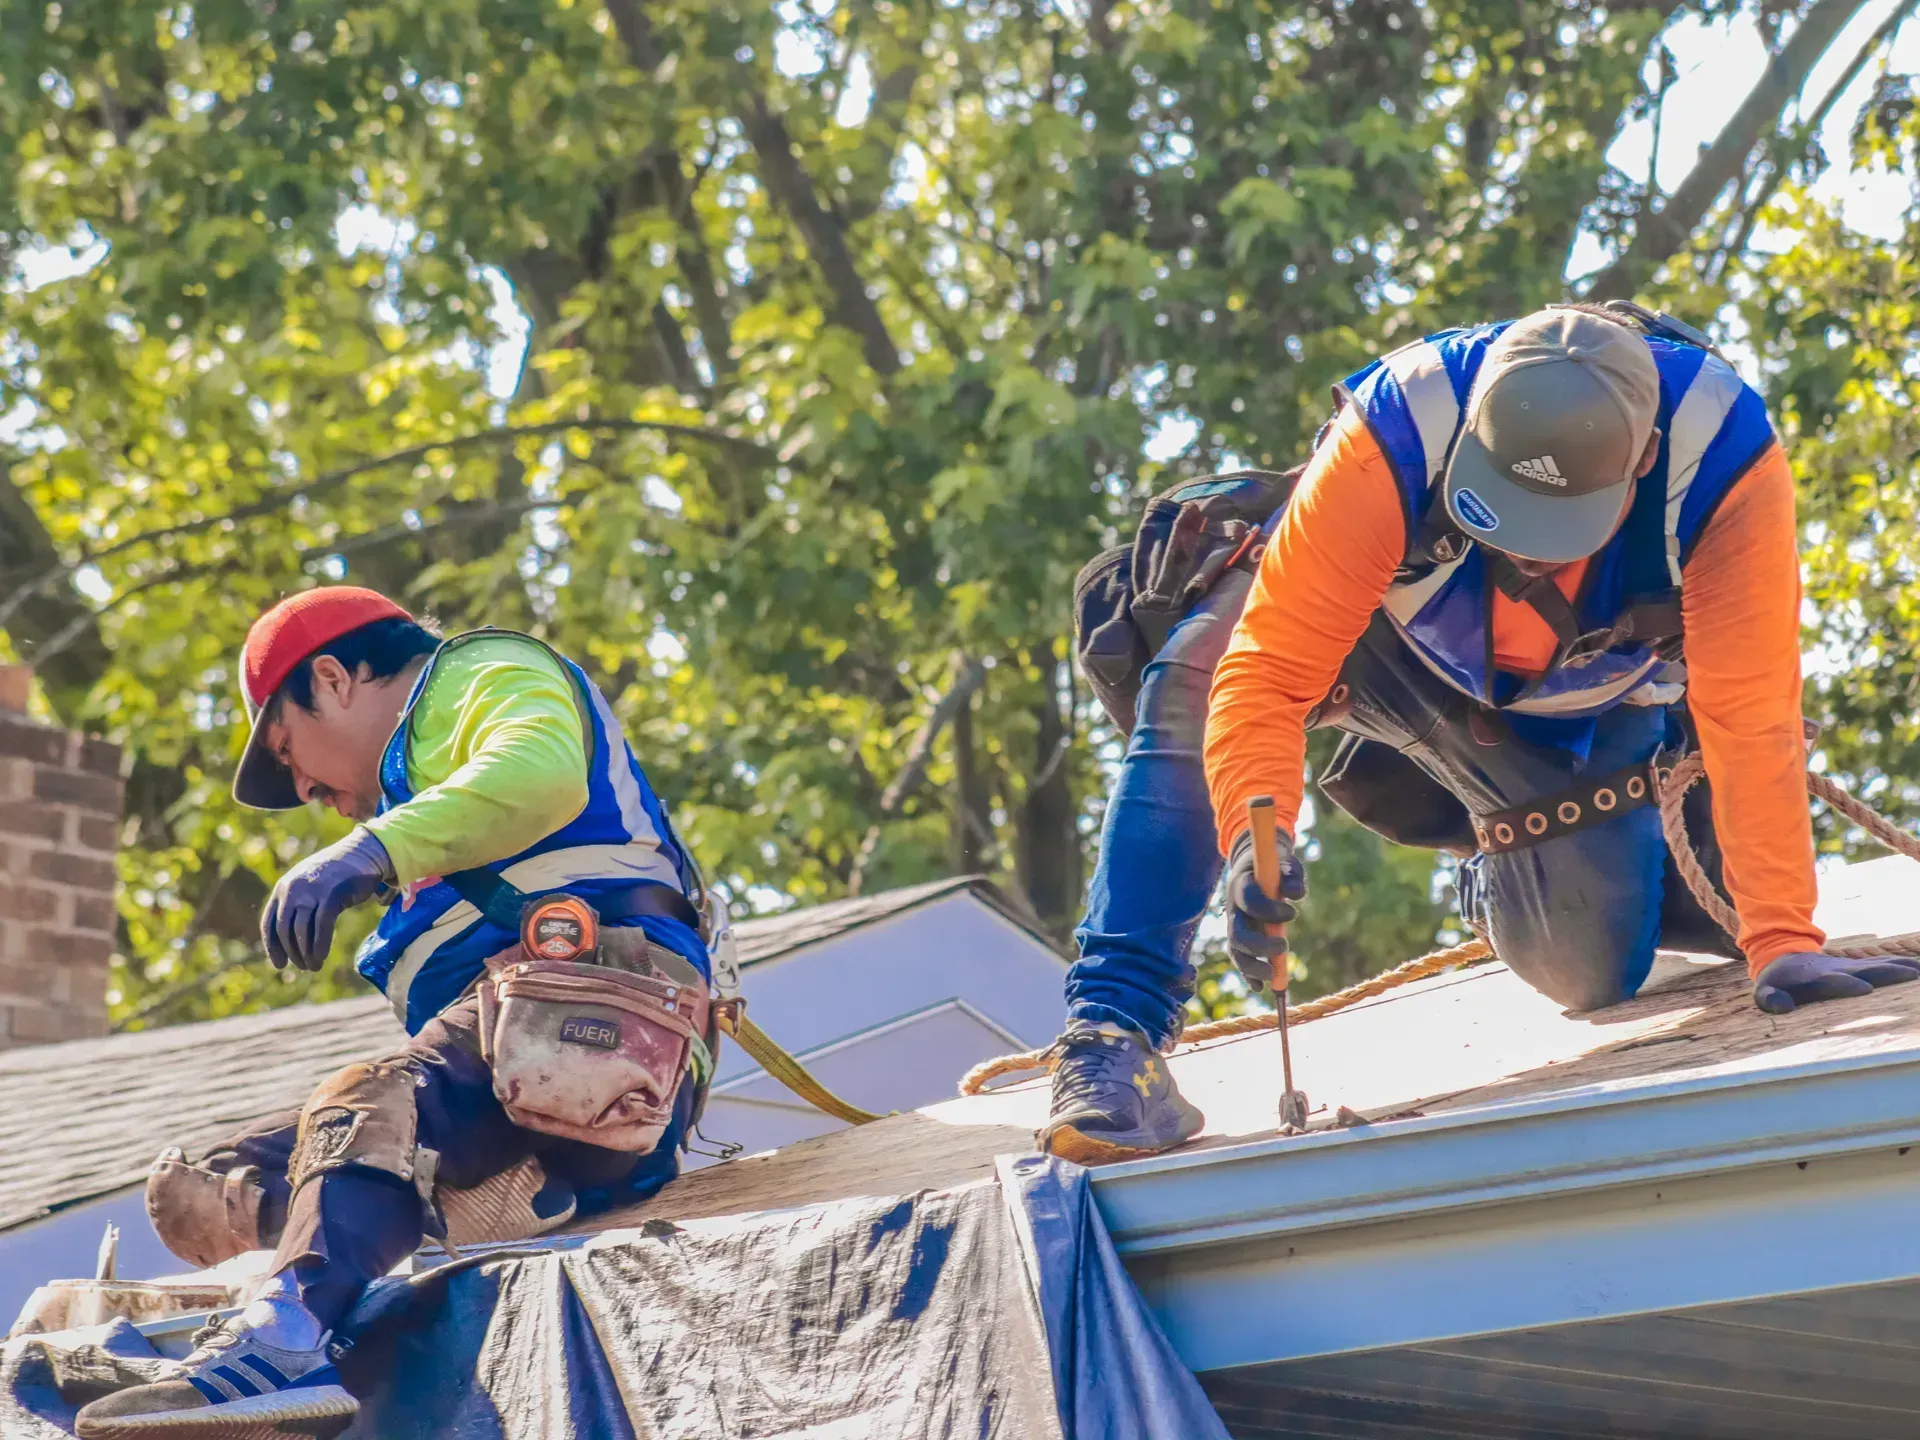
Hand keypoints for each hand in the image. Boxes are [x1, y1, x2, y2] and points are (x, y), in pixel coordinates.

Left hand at [261, 828, 394, 971]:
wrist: (361, 854)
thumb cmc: (335, 874)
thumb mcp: (308, 886)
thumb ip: (296, 905)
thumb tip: (290, 939)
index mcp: (283, 888)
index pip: (269, 923)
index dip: (272, 947)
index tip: (280, 964)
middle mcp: (293, 889)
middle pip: (285, 930)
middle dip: (292, 953)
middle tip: (303, 967)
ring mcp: (312, 891)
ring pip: (302, 931)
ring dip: (306, 953)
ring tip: (314, 966)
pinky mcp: (332, 894)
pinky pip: (322, 926)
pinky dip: (320, 945)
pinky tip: (321, 956)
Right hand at [1225, 827, 1307, 987]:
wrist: (1254, 869)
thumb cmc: (1274, 867)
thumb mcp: (1286, 865)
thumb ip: (1292, 877)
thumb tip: (1296, 895)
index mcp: (1241, 885)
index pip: (1249, 900)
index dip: (1268, 910)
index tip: (1292, 913)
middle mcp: (1233, 909)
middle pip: (1237, 933)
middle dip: (1259, 945)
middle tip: (1284, 947)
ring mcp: (1234, 926)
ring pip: (1236, 951)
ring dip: (1252, 967)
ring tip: (1274, 977)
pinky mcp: (1239, 939)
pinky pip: (1240, 959)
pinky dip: (1248, 975)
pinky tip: (1260, 987)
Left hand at [1751, 950, 1919, 1014]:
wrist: (1785, 958)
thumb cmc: (1778, 983)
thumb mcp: (1765, 992)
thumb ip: (1771, 1000)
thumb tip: (1782, 1006)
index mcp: (1816, 979)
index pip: (1834, 982)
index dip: (1847, 984)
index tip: (1865, 989)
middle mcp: (1839, 970)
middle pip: (1865, 970)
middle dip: (1886, 973)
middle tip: (1910, 976)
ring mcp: (1851, 966)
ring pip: (1879, 965)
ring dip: (1900, 967)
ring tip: (1919, 972)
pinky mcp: (1860, 966)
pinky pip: (1883, 963)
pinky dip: (1902, 963)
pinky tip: (1918, 968)